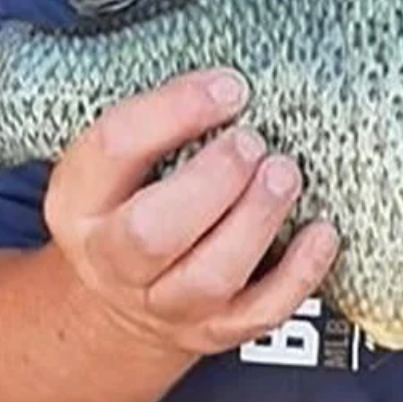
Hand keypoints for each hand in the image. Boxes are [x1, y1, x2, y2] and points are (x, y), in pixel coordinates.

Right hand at [42, 69, 339, 357]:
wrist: (117, 302)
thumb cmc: (132, 203)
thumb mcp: (116, 163)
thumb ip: (156, 122)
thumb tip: (231, 71)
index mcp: (80, 200)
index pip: (113, 149)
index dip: (174, 111)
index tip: (228, 85)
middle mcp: (114, 258)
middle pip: (153, 232)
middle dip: (213, 181)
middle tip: (252, 141)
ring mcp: (165, 302)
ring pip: (210, 276)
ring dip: (256, 220)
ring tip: (285, 173)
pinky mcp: (214, 329)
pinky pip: (260, 312)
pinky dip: (300, 273)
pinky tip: (322, 231)